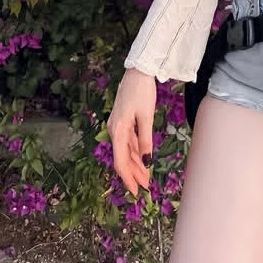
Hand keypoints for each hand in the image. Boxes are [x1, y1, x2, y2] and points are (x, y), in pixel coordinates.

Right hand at [107, 68, 156, 195]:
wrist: (138, 71)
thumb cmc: (142, 92)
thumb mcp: (146, 116)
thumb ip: (145, 140)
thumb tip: (147, 162)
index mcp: (118, 130)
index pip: (121, 161)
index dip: (128, 178)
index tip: (136, 191)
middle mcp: (114, 130)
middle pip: (123, 158)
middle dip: (133, 174)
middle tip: (145, 188)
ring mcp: (118, 126)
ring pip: (126, 151)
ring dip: (135, 165)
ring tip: (145, 178)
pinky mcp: (124, 121)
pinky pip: (128, 142)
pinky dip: (136, 153)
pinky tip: (143, 161)